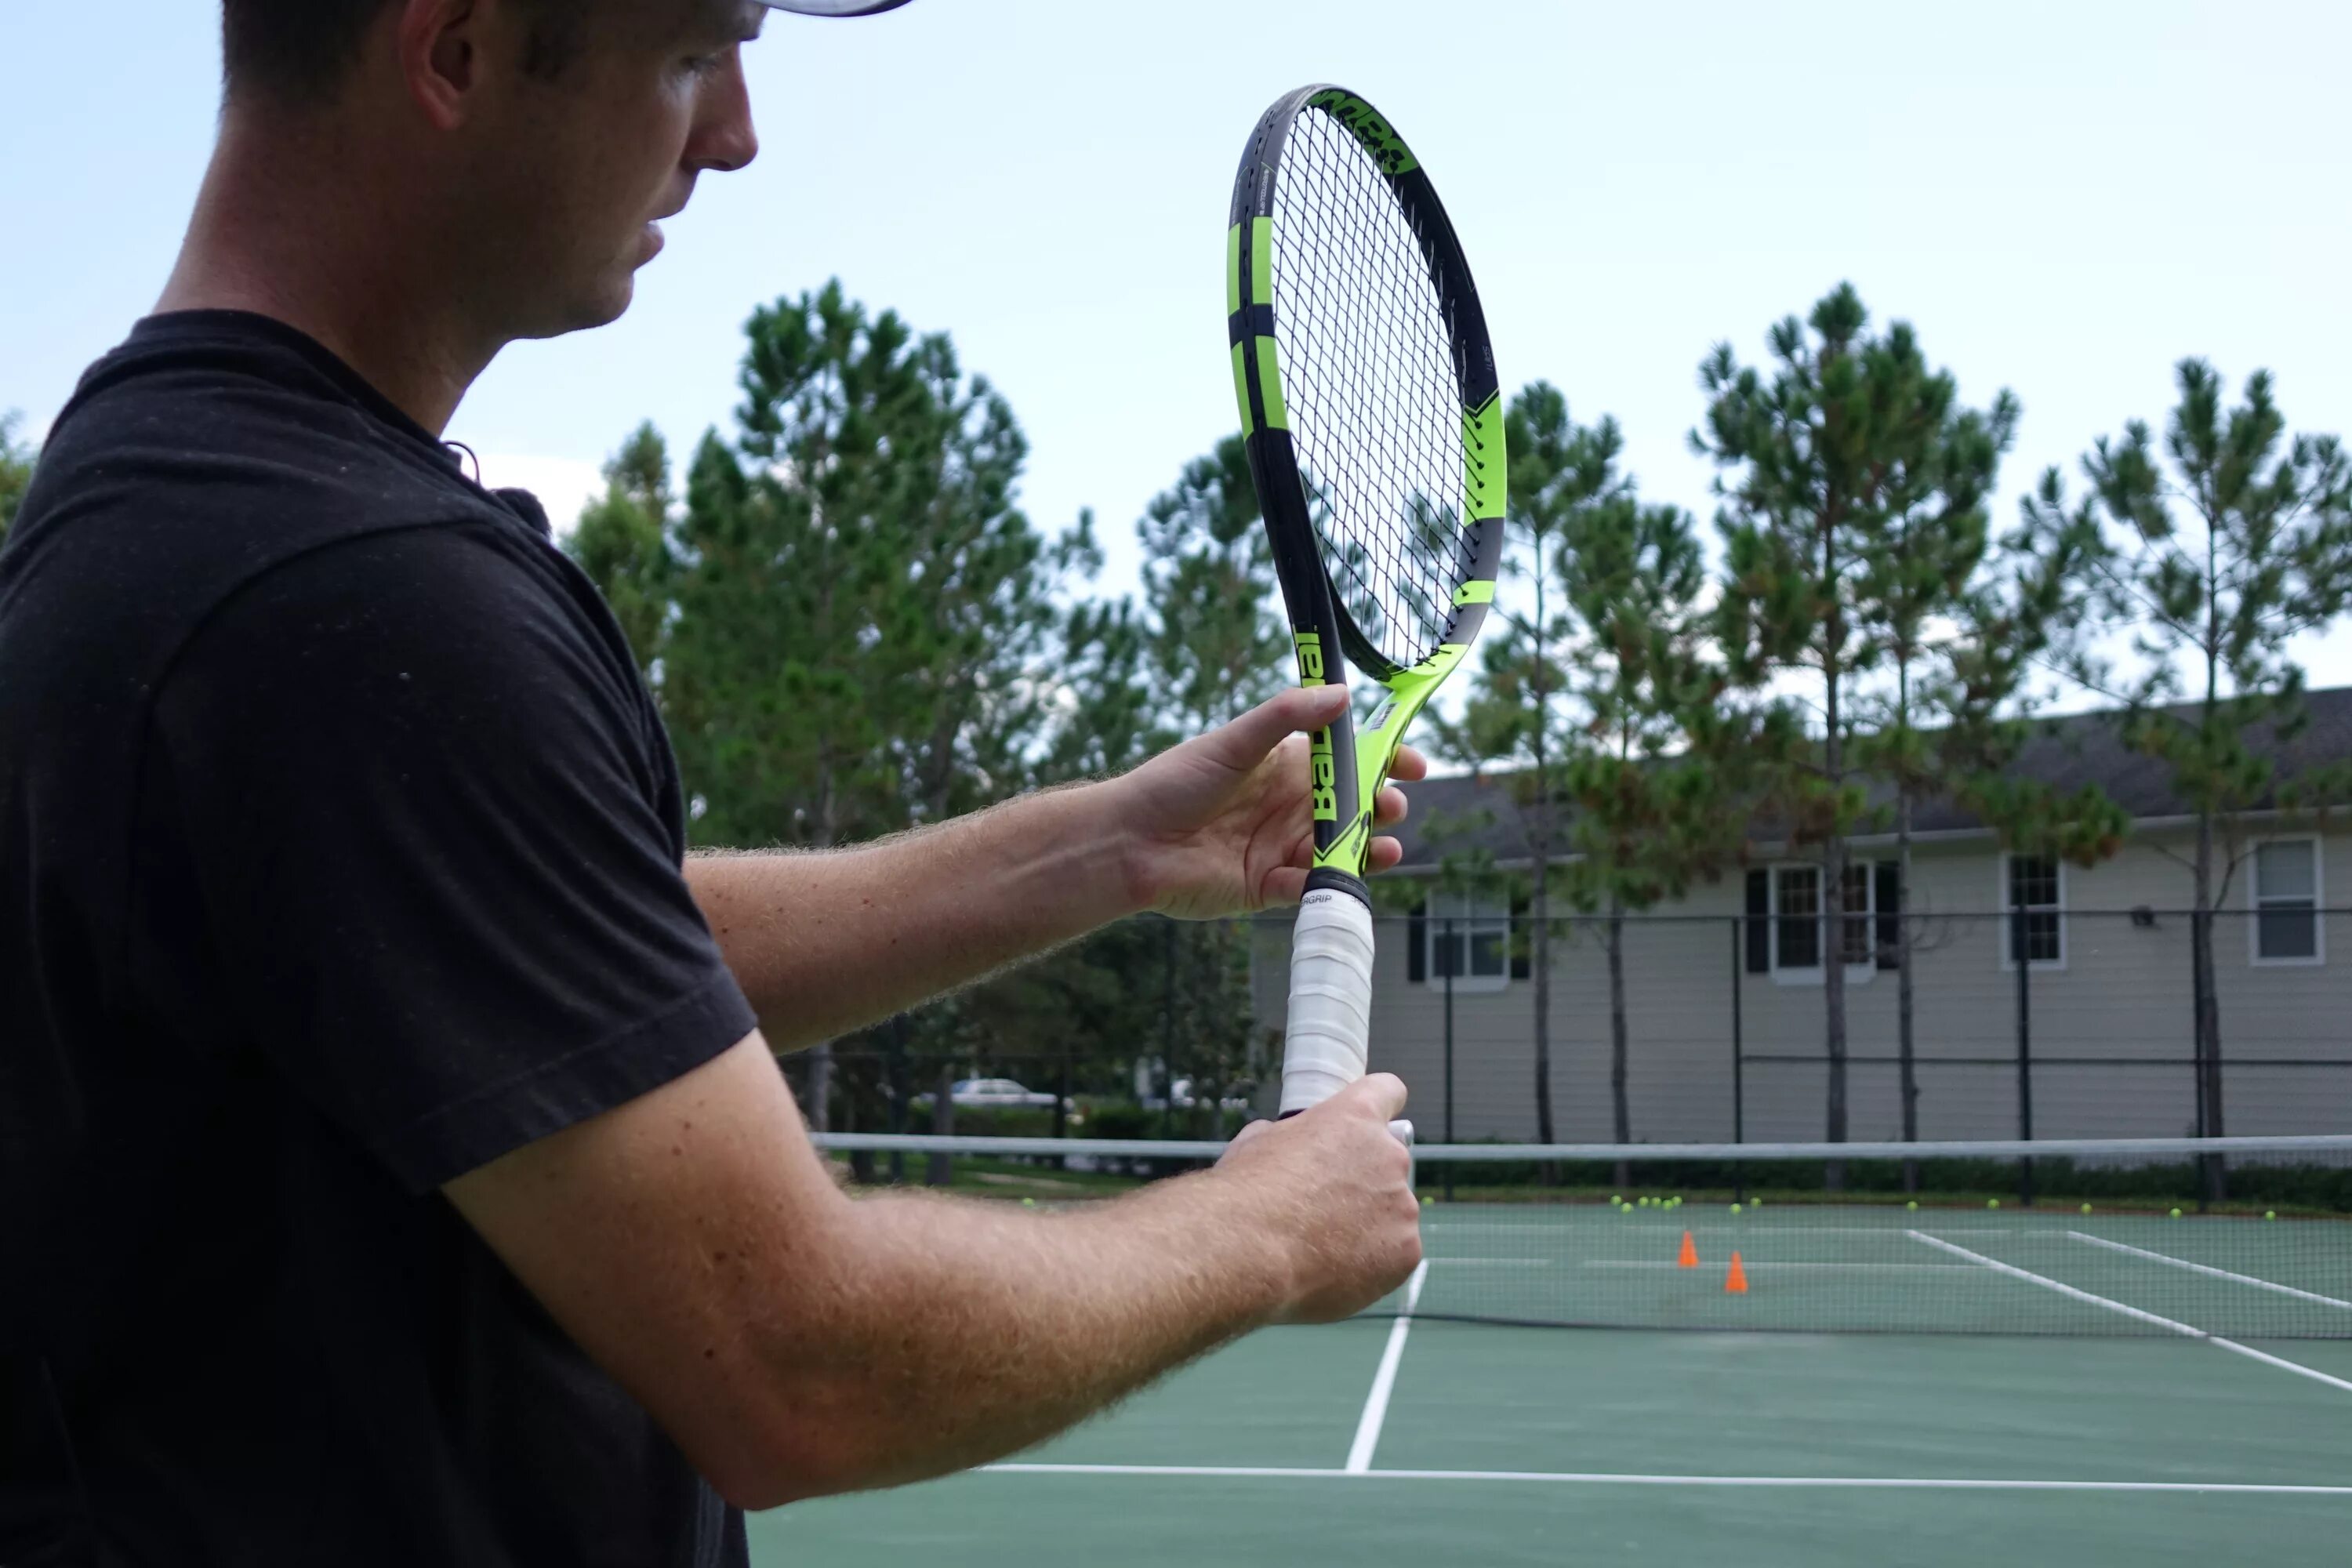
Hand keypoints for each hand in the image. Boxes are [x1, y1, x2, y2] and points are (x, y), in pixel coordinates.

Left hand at [1114, 687, 1424, 920]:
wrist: (1129, 841)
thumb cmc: (1175, 783)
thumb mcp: (1234, 741)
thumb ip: (1286, 717)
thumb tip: (1342, 694)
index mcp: (1285, 767)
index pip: (1348, 761)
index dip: (1383, 762)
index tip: (1411, 764)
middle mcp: (1289, 807)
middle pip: (1352, 808)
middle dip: (1380, 807)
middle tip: (1392, 806)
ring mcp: (1280, 849)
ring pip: (1339, 850)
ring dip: (1366, 849)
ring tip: (1384, 847)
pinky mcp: (1267, 888)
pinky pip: (1307, 889)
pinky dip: (1324, 884)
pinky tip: (1332, 876)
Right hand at [1214, 1075, 1421, 1323]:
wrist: (1248, 1249)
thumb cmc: (1246, 1192)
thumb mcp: (1258, 1141)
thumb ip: (1292, 1137)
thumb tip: (1292, 1148)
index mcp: (1355, 1116)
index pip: (1388, 1092)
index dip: (1378, 1109)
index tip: (1369, 1127)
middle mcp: (1389, 1155)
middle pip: (1387, 1164)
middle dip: (1363, 1182)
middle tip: (1324, 1208)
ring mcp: (1402, 1205)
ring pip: (1391, 1214)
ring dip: (1367, 1226)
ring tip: (1322, 1247)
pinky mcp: (1406, 1250)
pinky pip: (1393, 1255)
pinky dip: (1370, 1265)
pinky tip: (1335, 1270)